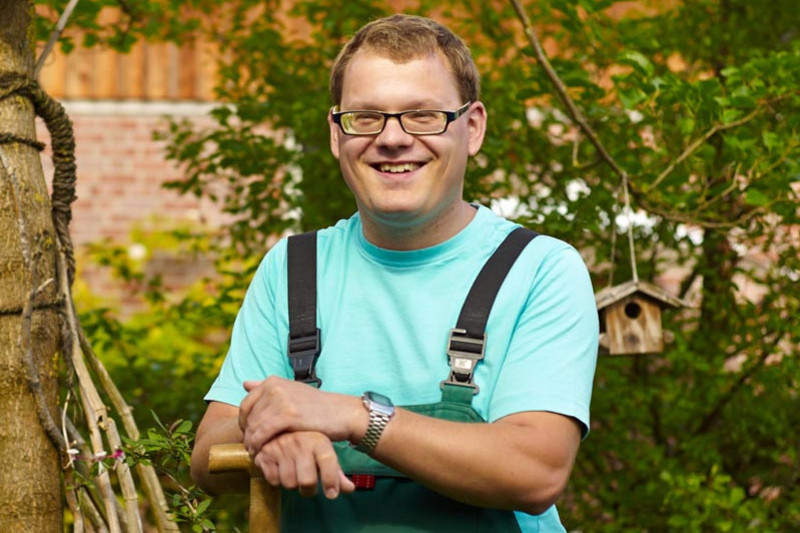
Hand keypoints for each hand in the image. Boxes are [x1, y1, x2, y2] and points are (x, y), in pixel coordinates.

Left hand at [239, 376, 364, 454]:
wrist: (342, 413)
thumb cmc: (317, 406)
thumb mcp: (292, 391)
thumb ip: (269, 388)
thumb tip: (245, 384)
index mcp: (273, 381)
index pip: (246, 403)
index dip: (244, 421)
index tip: (248, 434)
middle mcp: (275, 387)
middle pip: (249, 416)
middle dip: (247, 433)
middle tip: (251, 447)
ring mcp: (281, 400)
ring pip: (254, 426)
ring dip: (251, 442)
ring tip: (256, 452)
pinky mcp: (288, 415)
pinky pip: (262, 433)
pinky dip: (258, 444)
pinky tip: (261, 452)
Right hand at [253, 431, 355, 498]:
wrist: (278, 428)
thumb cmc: (307, 446)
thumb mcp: (324, 454)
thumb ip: (336, 473)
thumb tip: (351, 489)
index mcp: (318, 441)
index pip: (328, 461)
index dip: (331, 480)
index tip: (332, 494)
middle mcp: (300, 443)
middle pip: (307, 481)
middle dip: (309, 489)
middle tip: (309, 485)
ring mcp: (282, 447)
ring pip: (289, 483)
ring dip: (292, 484)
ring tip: (294, 473)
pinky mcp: (265, 454)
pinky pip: (273, 480)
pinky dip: (277, 480)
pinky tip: (280, 469)